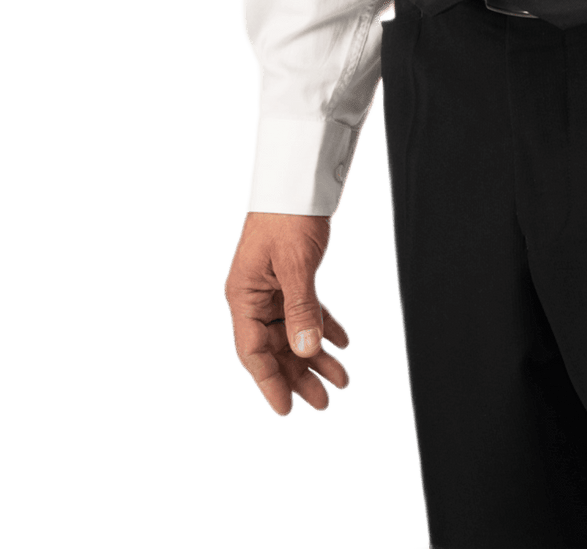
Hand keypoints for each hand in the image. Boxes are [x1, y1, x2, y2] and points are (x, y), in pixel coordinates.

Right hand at [223, 212, 351, 417]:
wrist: (300, 176)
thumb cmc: (290, 215)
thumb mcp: (297, 265)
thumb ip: (302, 310)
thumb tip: (306, 352)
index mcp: (243, 295)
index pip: (253, 352)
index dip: (270, 383)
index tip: (287, 411)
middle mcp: (254, 296)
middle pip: (275, 348)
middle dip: (300, 376)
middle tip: (326, 402)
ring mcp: (273, 287)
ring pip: (294, 333)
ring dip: (317, 355)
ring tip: (343, 379)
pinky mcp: (292, 276)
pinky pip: (306, 312)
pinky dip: (324, 326)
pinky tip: (343, 343)